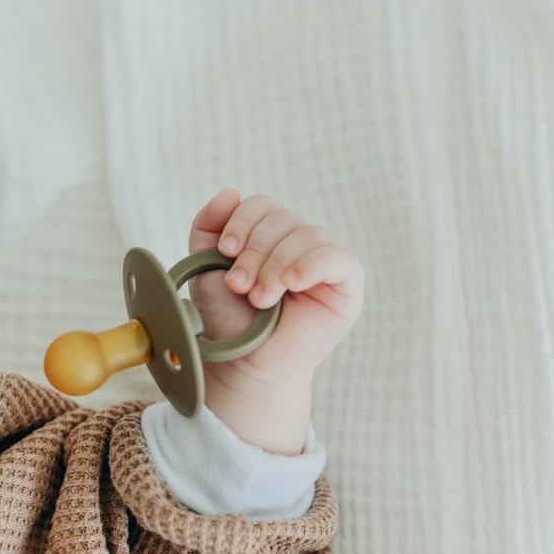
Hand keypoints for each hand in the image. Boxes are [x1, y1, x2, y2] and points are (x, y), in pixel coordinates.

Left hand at [187, 188, 363, 453]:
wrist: (245, 363)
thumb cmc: (228, 318)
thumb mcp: (207, 267)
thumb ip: (209, 227)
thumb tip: (230, 191)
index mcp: (270, 234)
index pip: (263, 204)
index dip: (242, 222)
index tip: (225, 252)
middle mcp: (300, 242)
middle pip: (284, 218)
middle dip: (256, 252)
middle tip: (241, 286)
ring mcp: (325, 261)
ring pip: (308, 236)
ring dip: (277, 266)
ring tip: (261, 298)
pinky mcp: (347, 284)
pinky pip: (339, 259)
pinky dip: (313, 265)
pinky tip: (293, 283)